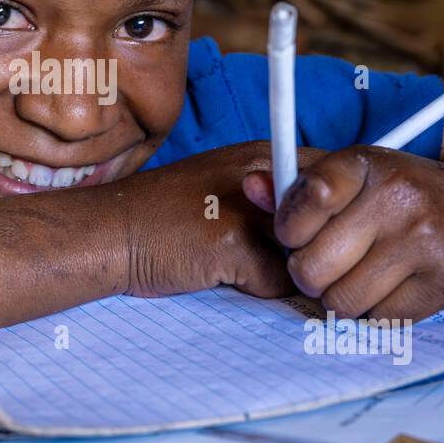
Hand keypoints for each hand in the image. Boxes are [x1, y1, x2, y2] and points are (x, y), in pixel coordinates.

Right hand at [120, 141, 324, 299]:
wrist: (110, 232)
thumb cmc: (164, 216)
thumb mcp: (226, 187)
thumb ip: (275, 199)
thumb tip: (331, 235)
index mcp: (262, 154)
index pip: (332, 181)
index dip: (330, 215)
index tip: (308, 233)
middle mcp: (263, 173)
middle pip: (327, 221)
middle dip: (308, 245)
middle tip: (266, 250)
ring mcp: (250, 208)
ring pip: (306, 255)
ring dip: (281, 269)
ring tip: (236, 260)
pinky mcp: (235, 245)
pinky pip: (277, 282)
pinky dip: (255, 288)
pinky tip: (220, 273)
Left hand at [241, 146, 443, 320]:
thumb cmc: (410, 196)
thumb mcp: (358, 177)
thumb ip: (299, 187)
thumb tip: (247, 187)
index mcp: (366, 163)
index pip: (301, 203)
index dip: (288, 230)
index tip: (298, 235)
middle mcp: (396, 197)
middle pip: (310, 268)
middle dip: (310, 275)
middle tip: (328, 266)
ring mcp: (424, 240)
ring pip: (341, 300)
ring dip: (343, 299)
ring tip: (361, 277)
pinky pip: (379, 319)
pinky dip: (377, 312)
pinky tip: (392, 288)